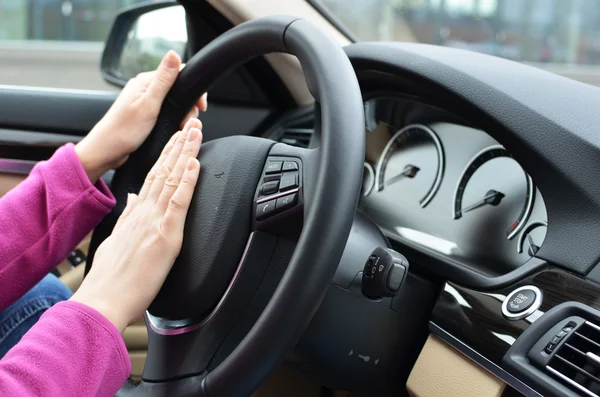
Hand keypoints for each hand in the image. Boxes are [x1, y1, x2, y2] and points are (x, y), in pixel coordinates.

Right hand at [71, 118, 202, 331]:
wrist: (103, 299)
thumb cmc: (111, 278)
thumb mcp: (116, 240)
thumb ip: (128, 217)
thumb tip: (133, 199)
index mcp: (136, 214)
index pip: (154, 176)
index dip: (166, 154)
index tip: (175, 138)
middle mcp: (144, 212)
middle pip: (164, 170)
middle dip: (179, 144)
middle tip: (190, 122)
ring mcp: (154, 221)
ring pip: (173, 179)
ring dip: (185, 153)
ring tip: (195, 131)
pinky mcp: (165, 235)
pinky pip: (179, 201)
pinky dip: (188, 180)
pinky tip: (194, 164)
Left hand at [75, 50, 207, 182]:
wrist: (106, 151)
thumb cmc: (124, 131)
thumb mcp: (149, 104)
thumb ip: (163, 80)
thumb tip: (173, 54)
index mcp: (145, 81)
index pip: (179, 73)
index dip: (193, 89)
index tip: (200, 106)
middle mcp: (144, 88)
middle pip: (178, 89)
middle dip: (188, 106)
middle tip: (186, 122)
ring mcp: (144, 101)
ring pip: (173, 102)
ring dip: (181, 115)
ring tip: (178, 129)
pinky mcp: (144, 113)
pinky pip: (166, 111)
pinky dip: (172, 120)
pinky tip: (171, 129)